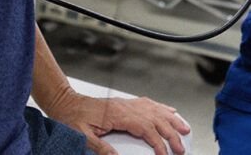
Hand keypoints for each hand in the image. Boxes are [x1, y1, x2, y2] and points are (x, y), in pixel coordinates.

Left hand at [48, 91, 189, 154]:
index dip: (158, 142)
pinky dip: (161, 108)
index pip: (146, 129)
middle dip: (172, 134)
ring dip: (172, 119)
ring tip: (185, 128)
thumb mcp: (83, 136)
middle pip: (156, 119)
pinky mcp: (125, 103)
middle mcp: (126, 107)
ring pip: (156, 110)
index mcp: (119, 115)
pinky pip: (148, 104)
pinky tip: (169, 111)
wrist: (65, 102)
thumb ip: (101, 148)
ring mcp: (127, 103)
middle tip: (181, 148)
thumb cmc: (72, 118)